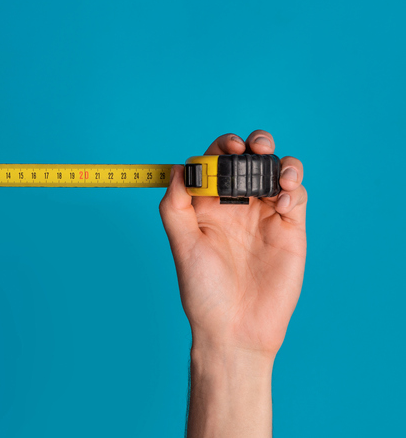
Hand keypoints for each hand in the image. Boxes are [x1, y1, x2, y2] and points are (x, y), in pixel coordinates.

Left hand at [159, 130, 306, 358]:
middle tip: (254, 147)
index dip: (221, 147)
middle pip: (250, 159)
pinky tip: (282, 205)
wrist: (235, 328)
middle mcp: (236, 205)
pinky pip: (296, 197)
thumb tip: (176, 168)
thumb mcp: (182, 245)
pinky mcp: (289, 229)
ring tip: (278, 174)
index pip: (216, 161)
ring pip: (278, 172)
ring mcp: (264, 215)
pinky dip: (294, 189)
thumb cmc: (203, 290)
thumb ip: (175, 206)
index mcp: (208, 205)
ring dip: (280, 162)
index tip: (227, 148)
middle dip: (255, 143)